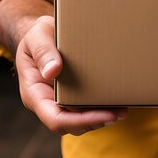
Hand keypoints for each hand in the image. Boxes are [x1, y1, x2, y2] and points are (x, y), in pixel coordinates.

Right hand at [15, 15, 126, 135]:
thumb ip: (43, 52)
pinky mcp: (72, 94)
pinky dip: (101, 107)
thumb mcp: (36, 37)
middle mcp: (47, 102)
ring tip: (123, 110)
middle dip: (95, 121)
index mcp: (34, 94)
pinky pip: (85, 107)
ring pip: (80, 120)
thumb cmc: (38, 35)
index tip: (105, 115)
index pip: (55, 119)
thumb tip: (53, 71)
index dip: (80, 122)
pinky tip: (117, 100)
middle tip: (120, 113)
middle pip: (70, 125)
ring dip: (101, 118)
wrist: (42, 32)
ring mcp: (59, 100)